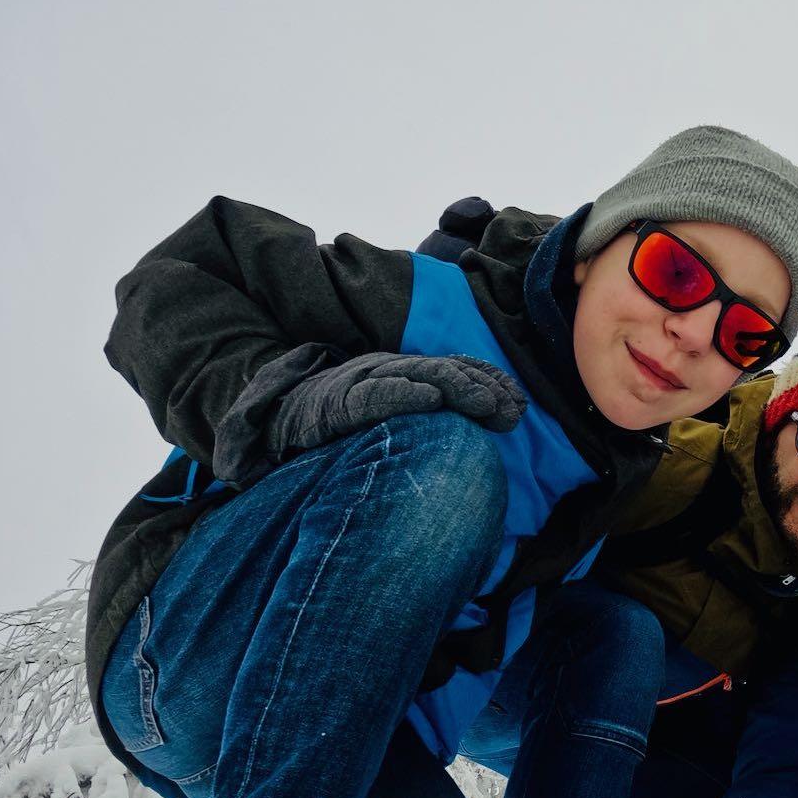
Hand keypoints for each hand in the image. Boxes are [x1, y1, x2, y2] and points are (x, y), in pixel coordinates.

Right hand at [269, 352, 525, 456]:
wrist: (277, 423)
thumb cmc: (343, 428)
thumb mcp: (396, 421)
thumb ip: (436, 420)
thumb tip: (489, 428)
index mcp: (405, 374)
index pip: (456, 369)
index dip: (490, 383)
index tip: (519, 405)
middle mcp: (389, 370)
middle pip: (444, 370)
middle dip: (482, 388)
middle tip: (511, 413)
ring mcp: (364, 381)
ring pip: (417, 376)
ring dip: (456, 387)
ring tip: (485, 403)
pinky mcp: (340, 402)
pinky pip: (374, 396)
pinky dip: (402, 394)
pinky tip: (429, 399)